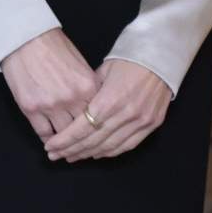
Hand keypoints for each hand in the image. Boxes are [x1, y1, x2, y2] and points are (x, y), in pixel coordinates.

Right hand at [0, 29, 98, 140]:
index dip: (98, 126)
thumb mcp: (80, 64)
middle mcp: (71, 98)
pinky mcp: (30, 109)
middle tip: (83, 145)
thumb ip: (88, 87)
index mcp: (87, 85)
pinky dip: (48, 140)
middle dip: (83, 137)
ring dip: (65, 141)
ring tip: (66, 145)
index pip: (98, 116)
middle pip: (83, 129)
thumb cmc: (54, 46)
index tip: (97, 133)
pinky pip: (43, 133)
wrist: (25, 38)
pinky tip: (51, 141)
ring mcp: (50, 105)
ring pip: (63, 135)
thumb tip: (93, 106)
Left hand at [44, 59, 170, 162]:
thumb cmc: (128, 58)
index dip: (64, 141)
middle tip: (56, 155)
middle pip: (93, 141)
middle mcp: (125, 114)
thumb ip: (89, 93)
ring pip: (110, 147)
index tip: (50, 147)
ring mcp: (141, 122)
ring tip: (72, 157)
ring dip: (89, 154)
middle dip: (72, 150)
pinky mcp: (152, 125)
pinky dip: (110, 152)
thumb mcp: (103, 71)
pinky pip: (128, 145)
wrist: (161, 55)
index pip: (82, 128)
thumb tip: (75, 109)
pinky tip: (96, 153)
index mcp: (109, 100)